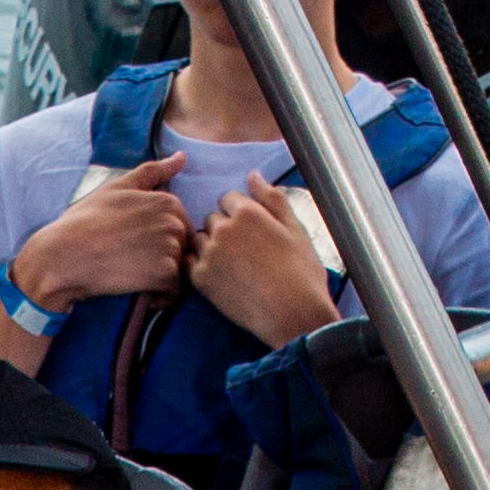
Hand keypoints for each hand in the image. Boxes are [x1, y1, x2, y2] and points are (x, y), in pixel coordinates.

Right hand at [15, 154, 197, 310]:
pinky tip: (142, 295)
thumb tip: (182, 156)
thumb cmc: (86, 221)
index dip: (159, 240)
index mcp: (168, 201)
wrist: (65, 255)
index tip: (136, 246)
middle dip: (164, 258)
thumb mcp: (118, 188)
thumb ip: (153, 172)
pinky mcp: (165, 273)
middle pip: (182, 247)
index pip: (180, 226)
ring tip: (135, 278)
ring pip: (179, 269)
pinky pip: (175, 290)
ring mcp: (171, 247)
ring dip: (162, 278)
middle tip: (133, 264)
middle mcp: (175, 221)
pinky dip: (161, 297)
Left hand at [190, 180, 341, 348]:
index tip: (254, 232)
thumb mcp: (296, 228)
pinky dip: (199, 265)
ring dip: (211, 246)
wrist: (292, 314)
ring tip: (232, 265)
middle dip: (225, 228)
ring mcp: (209, 254)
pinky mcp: (200, 279)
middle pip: (213, 218)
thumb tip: (253, 175)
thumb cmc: (301, 271)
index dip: (242, 213)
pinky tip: (219, 276)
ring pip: (199, 238)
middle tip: (245, 251)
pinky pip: (188, 262)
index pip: (229, 198)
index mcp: (248, 212)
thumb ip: (272, 198)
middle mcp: (224, 228)